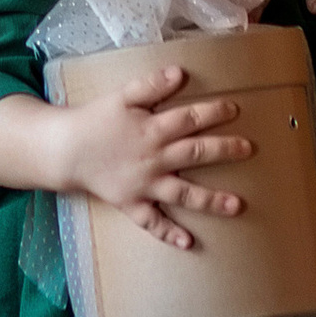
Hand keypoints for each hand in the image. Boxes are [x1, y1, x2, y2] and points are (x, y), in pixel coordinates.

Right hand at [55, 63, 256, 250]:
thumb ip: (151, 85)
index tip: (235, 110)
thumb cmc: (96, 119)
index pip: (189, 118)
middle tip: (249, 149)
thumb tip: (179, 73)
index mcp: (152, 129)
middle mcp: (154, 159)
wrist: (66, 150)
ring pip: (183, 193)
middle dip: (224, 151)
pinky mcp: (132, 203)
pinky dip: (169, 233)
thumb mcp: (121, 95)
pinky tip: (188, 243)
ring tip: (238, 205)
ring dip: (211, 200)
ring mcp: (144, 185)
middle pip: (195, 153)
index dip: (213, 113)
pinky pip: (152, 222)